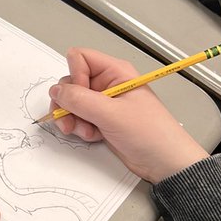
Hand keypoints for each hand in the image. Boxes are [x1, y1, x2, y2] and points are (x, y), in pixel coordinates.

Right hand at [48, 47, 207, 183]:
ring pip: (72, 102)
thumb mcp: (112, 114)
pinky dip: (80, 128)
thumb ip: (79, 100)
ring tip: (86, 132)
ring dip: (73, 118)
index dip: (74, 76)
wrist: (165, 162)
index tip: (81, 97)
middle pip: (71, 82)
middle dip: (68, 103)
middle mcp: (107, 84)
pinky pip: (79, 117)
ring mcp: (103, 103)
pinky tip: (92, 136)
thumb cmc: (149, 133)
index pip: (80, 58)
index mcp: (115, 72)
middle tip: (70, 121)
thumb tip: (55, 90)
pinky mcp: (101, 120)